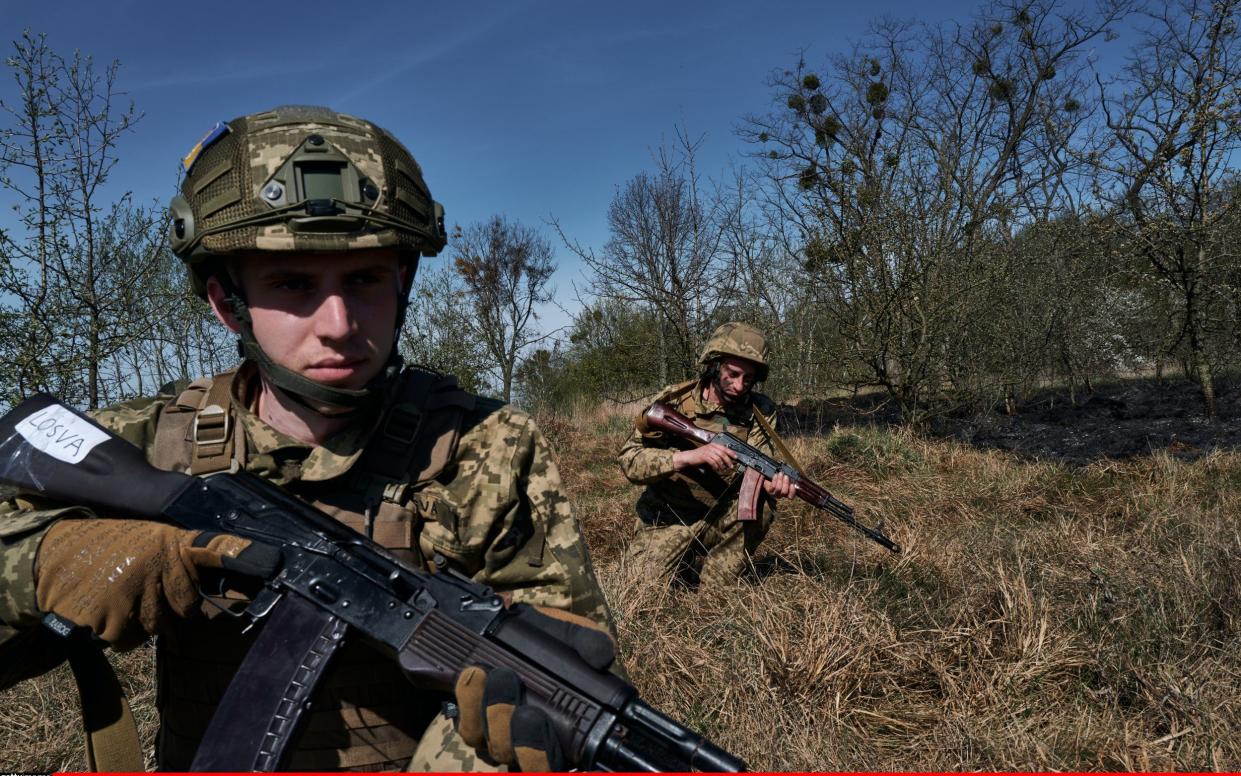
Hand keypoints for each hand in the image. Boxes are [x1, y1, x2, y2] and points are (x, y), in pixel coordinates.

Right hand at [35, 518, 280, 649]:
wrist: (53, 554)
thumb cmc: (108, 548)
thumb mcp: (151, 540)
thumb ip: (184, 557)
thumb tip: (232, 572)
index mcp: (170, 543)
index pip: (213, 549)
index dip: (240, 556)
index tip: (272, 563)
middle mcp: (158, 566)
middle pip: (186, 608)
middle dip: (169, 607)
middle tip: (141, 591)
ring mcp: (135, 593)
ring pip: (157, 628)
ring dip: (141, 622)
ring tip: (118, 597)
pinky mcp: (111, 617)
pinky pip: (129, 639)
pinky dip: (117, 632)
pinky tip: (103, 610)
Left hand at [453, 606, 614, 770]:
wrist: (501, 624)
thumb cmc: (545, 637)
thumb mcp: (571, 634)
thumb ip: (591, 643)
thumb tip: (603, 657)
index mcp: (565, 732)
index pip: (560, 764)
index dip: (553, 758)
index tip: (561, 742)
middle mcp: (531, 744)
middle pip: (530, 766)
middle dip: (527, 742)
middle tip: (527, 712)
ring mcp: (499, 737)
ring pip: (496, 747)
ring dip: (496, 714)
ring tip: (499, 675)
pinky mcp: (471, 724)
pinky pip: (468, 728)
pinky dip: (469, 702)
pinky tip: (473, 674)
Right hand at [673, 442, 736, 473]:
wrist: (689, 457)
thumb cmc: (699, 456)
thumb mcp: (709, 452)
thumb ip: (717, 453)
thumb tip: (726, 458)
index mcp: (713, 445)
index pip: (725, 448)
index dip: (731, 453)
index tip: (736, 457)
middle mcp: (711, 447)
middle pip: (723, 454)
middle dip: (728, 461)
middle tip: (731, 466)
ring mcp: (707, 451)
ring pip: (719, 458)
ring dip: (722, 465)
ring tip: (722, 469)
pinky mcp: (704, 456)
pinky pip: (713, 462)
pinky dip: (716, 466)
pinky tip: (716, 469)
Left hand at [763, 471, 794, 498]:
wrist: (769, 477)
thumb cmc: (780, 477)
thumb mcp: (787, 477)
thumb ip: (791, 479)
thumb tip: (794, 477)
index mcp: (787, 493)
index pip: (791, 496)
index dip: (792, 491)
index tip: (792, 484)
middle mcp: (781, 495)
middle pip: (784, 492)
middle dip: (786, 483)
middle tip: (786, 476)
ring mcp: (775, 493)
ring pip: (778, 489)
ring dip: (780, 480)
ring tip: (780, 474)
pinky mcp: (769, 490)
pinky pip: (773, 486)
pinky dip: (775, 480)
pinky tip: (775, 475)